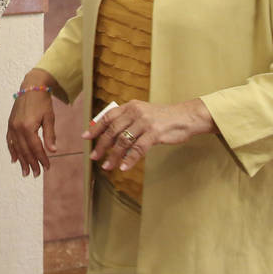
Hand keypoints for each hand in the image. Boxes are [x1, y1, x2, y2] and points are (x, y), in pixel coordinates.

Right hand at [6, 69, 57, 177]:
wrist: (31, 87)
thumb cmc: (42, 101)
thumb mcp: (49, 118)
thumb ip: (50, 135)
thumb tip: (52, 151)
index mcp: (28, 127)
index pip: (36, 148)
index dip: (41, 159)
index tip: (47, 168)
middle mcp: (17, 128)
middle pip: (25, 150)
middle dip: (31, 163)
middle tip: (36, 174)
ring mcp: (12, 126)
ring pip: (16, 148)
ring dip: (21, 161)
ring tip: (25, 172)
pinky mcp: (10, 124)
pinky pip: (9, 140)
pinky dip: (12, 151)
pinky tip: (14, 159)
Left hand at [83, 98, 216, 171]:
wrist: (186, 117)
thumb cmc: (164, 118)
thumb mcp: (143, 113)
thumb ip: (128, 120)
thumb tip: (110, 135)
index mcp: (130, 106)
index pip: (108, 117)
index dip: (95, 127)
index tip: (86, 138)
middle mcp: (135, 112)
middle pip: (112, 130)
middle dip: (101, 145)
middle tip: (94, 156)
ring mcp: (144, 122)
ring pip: (123, 141)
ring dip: (113, 156)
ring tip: (107, 166)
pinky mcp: (154, 133)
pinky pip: (137, 149)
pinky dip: (129, 159)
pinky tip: (123, 167)